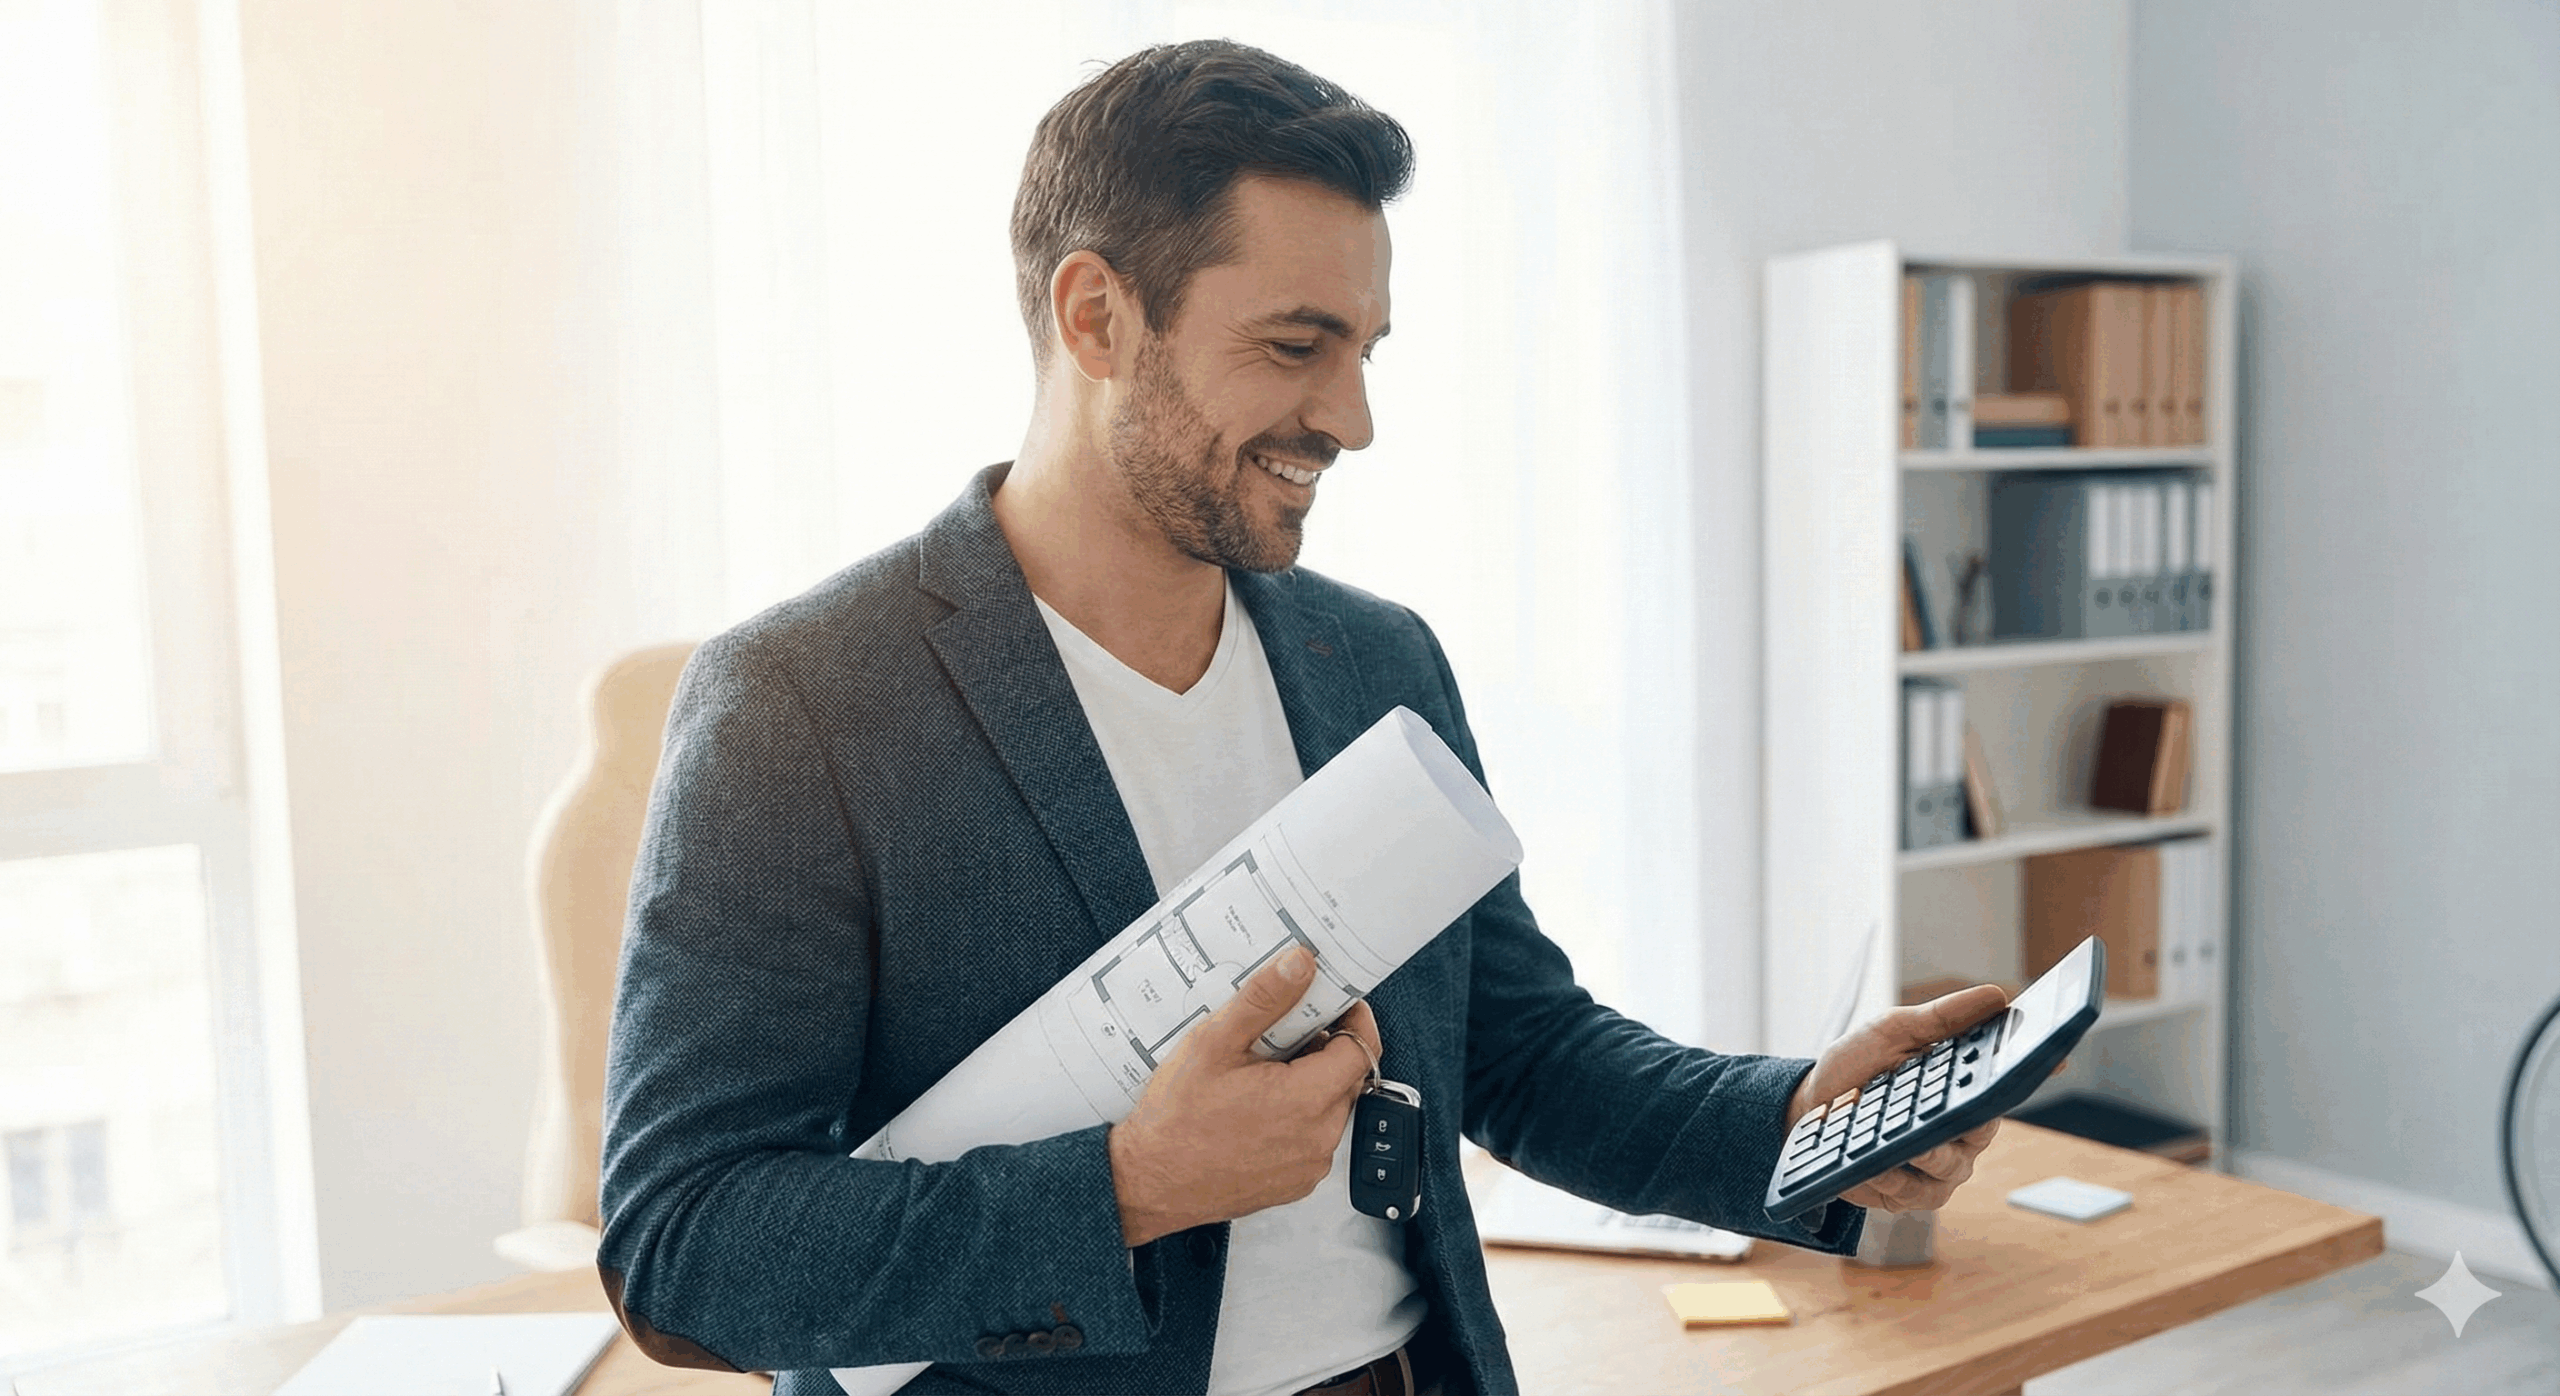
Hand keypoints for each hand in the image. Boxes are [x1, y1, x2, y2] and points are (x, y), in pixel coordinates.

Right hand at [1106, 947, 1381, 1246]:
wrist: (1148, 1183)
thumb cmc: (1176, 1119)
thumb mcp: (1214, 1043)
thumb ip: (1264, 999)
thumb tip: (1300, 963)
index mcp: (1307, 1100)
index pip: (1362, 1050)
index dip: (1354, 1020)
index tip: (1336, 1004)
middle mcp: (1319, 1139)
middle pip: (1347, 1079)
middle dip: (1325, 1050)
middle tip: (1284, 1034)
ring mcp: (1308, 1167)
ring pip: (1330, 1110)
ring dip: (1310, 1085)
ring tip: (1263, 1073)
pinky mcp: (1295, 1184)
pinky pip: (1312, 1140)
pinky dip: (1297, 1119)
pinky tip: (1257, 1108)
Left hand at [1785, 984, 2017, 1212]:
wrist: (1809, 1106)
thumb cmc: (1859, 1067)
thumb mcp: (1894, 1031)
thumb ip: (1942, 1017)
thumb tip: (1996, 995)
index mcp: (1965, 1088)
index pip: (2007, 1081)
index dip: (2034, 1071)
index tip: (2053, 1059)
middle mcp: (1963, 1131)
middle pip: (1983, 1128)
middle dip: (1970, 1117)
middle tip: (1956, 1106)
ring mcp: (1941, 1167)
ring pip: (1950, 1165)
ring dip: (1927, 1152)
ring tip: (1908, 1140)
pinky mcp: (1912, 1194)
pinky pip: (1913, 1190)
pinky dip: (1894, 1176)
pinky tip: (1877, 1163)